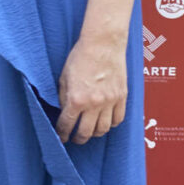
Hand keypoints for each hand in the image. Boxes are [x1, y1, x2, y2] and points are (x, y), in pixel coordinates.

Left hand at [57, 28, 128, 142]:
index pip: (67, 124)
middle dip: (78, 139)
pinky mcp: (122, 97)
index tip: (61, 137)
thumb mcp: (63, 78)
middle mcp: (94, 104)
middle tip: (74, 139)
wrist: (103, 45)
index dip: (62, 133)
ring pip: (104, 129)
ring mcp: (110, 101)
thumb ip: (63, 97)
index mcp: (76, 99)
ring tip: (89, 132)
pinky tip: (105, 123)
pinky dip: (112, 124)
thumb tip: (64, 110)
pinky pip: (119, 119)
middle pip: (86, 132)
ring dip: (95, 133)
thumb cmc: (80, 58)